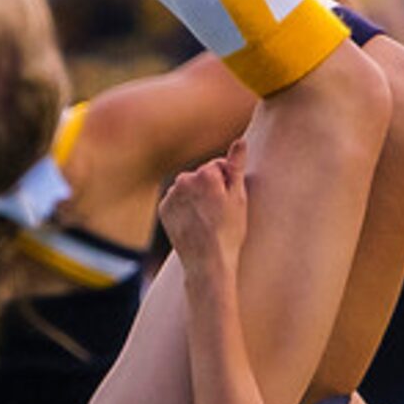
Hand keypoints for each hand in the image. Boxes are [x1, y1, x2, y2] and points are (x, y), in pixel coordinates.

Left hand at [160, 142, 248, 264]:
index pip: (218, 166)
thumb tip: (240, 140)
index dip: (227, 182)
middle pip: (201, 175)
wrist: (207, 263)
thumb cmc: (229, 231)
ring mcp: (171, 195)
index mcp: (205, 174)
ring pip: (188, 188)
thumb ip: (236, 166)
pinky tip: (194, 223)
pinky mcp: (163, 209)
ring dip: (196, 197)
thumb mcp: (239, 198)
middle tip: (219, 212)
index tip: (229, 201)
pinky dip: (184, 208)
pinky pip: (177, 200)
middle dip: (210, 187)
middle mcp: (184, 180)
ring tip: (207, 219)